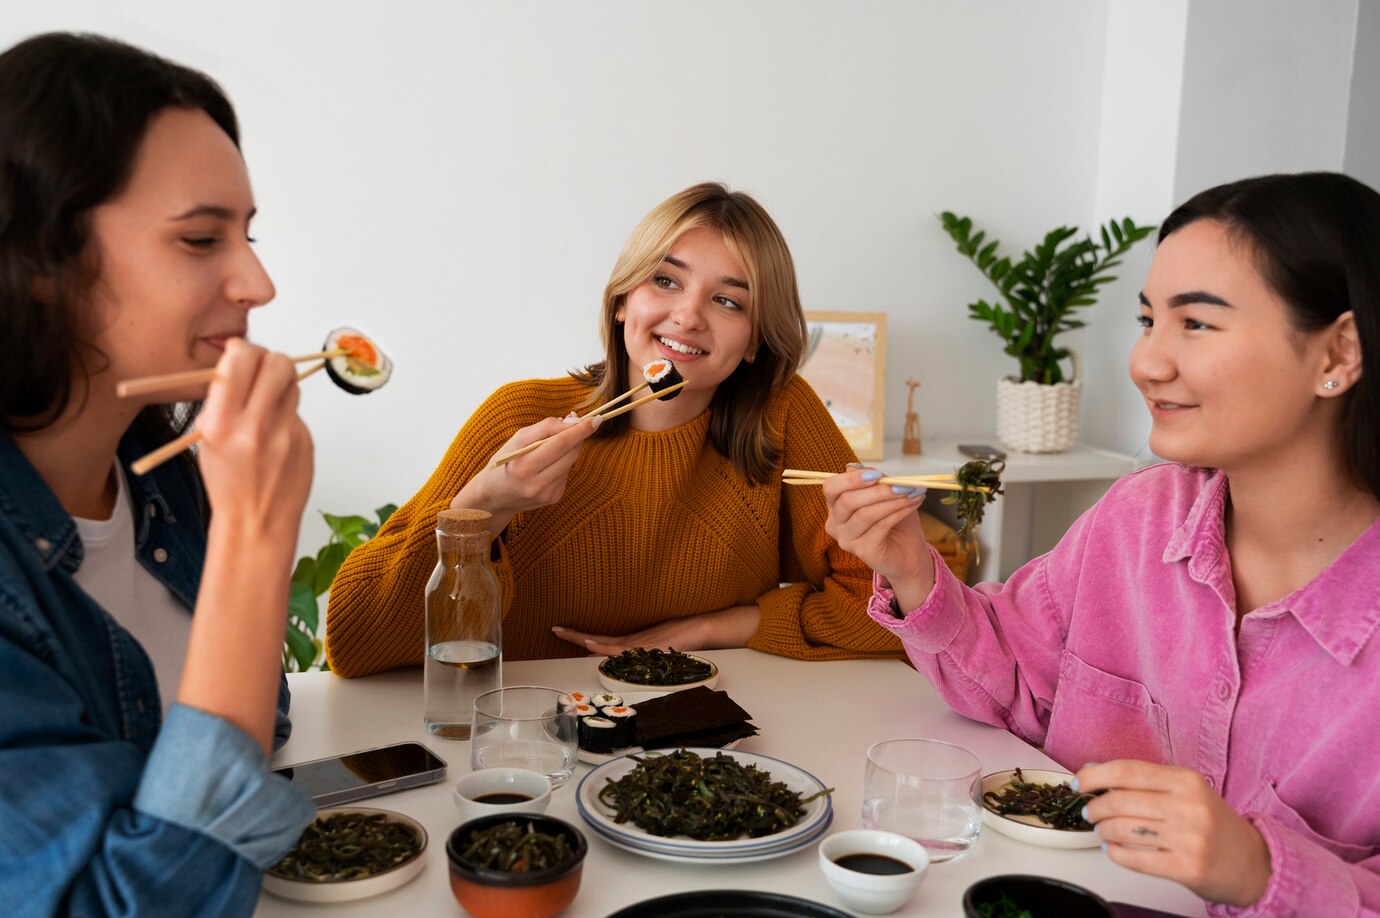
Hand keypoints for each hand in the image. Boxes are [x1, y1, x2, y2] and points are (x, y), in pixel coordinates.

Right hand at [196, 339, 312, 540]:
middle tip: (259, 370)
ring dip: (279, 384)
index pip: (241, 359)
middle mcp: (256, 426)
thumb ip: (223, 399)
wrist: (256, 522)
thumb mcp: (207, 438)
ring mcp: (287, 434)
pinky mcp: (306, 440)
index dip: (242, 349)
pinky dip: (286, 413)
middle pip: (277, 362)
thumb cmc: (228, 483)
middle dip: (267, 358)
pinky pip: (298, 411)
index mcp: (222, 424)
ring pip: (292, 383)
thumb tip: (239, 361)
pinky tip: (275, 434)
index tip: (239, 353)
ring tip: (265, 404)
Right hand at [453, 414, 600, 535]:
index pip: (559, 444)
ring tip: (558, 442)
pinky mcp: (553, 498)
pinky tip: (550, 463)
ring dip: (571, 448)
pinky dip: (563, 463)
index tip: (594, 419)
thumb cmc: (506, 461)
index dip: (579, 430)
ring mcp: (546, 494)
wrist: (495, 496)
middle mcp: (536, 483)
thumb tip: (572, 420)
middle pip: (570, 453)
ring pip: (571, 463)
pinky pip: (566, 473)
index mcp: (524, 466)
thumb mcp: (517, 439)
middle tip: (585, 423)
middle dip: (579, 436)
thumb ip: (545, 427)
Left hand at [551, 606, 759, 654]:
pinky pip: (619, 648)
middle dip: (576, 635)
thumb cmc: (685, 640)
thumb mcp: (660, 652)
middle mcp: (632, 642)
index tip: (565, 631)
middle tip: (555, 628)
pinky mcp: (644, 646)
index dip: (584, 637)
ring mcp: (637, 644)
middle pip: (598, 640)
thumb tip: (635, 666)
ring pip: (605, 643)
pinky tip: (590, 644)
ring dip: (585, 639)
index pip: (603, 642)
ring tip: (564, 633)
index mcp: (633, 643)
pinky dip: (603, 647)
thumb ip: (646, 658)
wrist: (701, 629)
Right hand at [821, 465, 932, 607]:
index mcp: (836, 506)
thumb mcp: (885, 494)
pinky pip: (880, 526)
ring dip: (893, 500)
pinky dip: (899, 512)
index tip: (877, 474)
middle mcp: (835, 524)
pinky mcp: (862, 552)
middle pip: (848, 501)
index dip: (852, 479)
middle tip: (903, 485)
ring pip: (865, 514)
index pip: (831, 488)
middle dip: (878, 490)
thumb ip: (872, 481)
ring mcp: (846, 540)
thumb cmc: (896, 522)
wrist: (909, 554)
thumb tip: (854, 466)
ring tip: (913, 493)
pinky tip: (913, 504)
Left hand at [1078, 760, 1270, 906]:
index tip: (1078, 783)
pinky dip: (1116, 853)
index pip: (1127, 771)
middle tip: (1089, 813)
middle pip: (1120, 800)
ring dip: (1104, 831)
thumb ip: (1146, 782)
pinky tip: (1114, 850)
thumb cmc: (1213, 825)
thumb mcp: (1187, 792)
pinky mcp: (1187, 867)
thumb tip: (1095, 771)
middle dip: (1095, 808)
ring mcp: (1189, 838)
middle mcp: (1189, 806)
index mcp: (1186, 780)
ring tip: (1103, 832)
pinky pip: (1135, 858)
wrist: (1254, 863)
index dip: (1094, 776)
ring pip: (1123, 829)